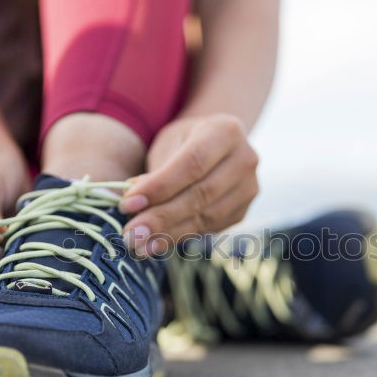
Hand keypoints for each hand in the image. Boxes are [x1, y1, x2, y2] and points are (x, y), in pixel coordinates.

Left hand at [119, 113, 258, 254]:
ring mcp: (249, 188)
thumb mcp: (169, 143)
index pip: (193, 164)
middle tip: (131, 234)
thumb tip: (136, 204)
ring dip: (169, 234)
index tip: (128, 203)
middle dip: (161, 217)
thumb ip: (156, 171)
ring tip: (139, 245)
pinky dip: (180, 237)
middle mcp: (245, 159)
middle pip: (201, 194)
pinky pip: (210, 228)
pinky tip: (157, 243)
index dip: (160, 186)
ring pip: (206, 217)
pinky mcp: (243, 211)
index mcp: (226, 131)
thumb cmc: (185, 141)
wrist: (215, 146)